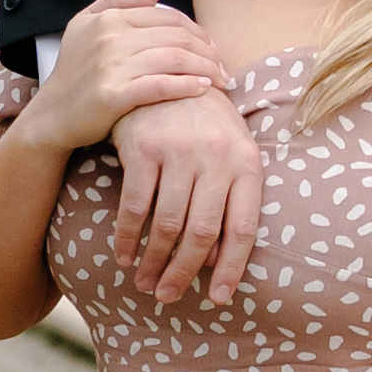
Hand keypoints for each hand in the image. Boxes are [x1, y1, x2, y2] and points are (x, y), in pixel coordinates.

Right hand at [31, 0, 229, 164]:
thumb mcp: (82, 25)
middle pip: (177, 37)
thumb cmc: (72, 72)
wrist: (52, 116)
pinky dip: (188, 85)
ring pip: (175, 59)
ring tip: (221, 80)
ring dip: (206, 68)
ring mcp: (112, 66)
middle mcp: (110, 37)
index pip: (169, 18)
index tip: (212, 48)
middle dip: (208, 51)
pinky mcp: (115, 94)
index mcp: (109, 19)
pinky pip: (162, 85)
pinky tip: (203, 89)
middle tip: (223, 67)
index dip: (198, 31)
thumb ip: (114, 1)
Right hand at [105, 72, 268, 306]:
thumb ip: (230, 202)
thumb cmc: (204, 124)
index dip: (231, 269)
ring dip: (154, 261)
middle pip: (203, 233)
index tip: (217, 298)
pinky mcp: (145, 146)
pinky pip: (136, 206)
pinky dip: (128, 237)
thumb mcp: (230, 154)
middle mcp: (218, 157)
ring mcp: (180, 150)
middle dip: (184, 272)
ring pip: (168, 224)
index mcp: (247, 163)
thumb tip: (218, 262)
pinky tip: (124, 255)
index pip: (243, 228)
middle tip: (168, 296)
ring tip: (146, 283)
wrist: (170, 73)